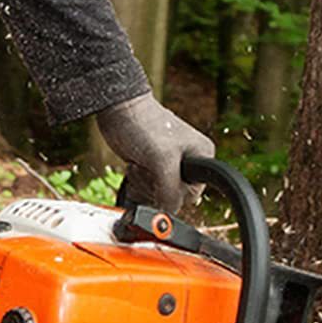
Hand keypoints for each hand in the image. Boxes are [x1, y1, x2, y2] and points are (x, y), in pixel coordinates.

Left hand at [96, 92, 214, 214]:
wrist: (118, 109)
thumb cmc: (143, 126)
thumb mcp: (162, 161)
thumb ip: (170, 190)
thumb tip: (169, 213)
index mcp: (203, 157)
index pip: (192, 195)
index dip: (172, 194)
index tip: (157, 181)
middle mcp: (190, 162)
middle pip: (174, 196)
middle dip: (154, 188)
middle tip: (145, 168)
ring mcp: (170, 164)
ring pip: (158, 194)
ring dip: (143, 185)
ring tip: (139, 164)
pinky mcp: (152, 166)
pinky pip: (148, 188)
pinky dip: (137, 183)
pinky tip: (133, 167)